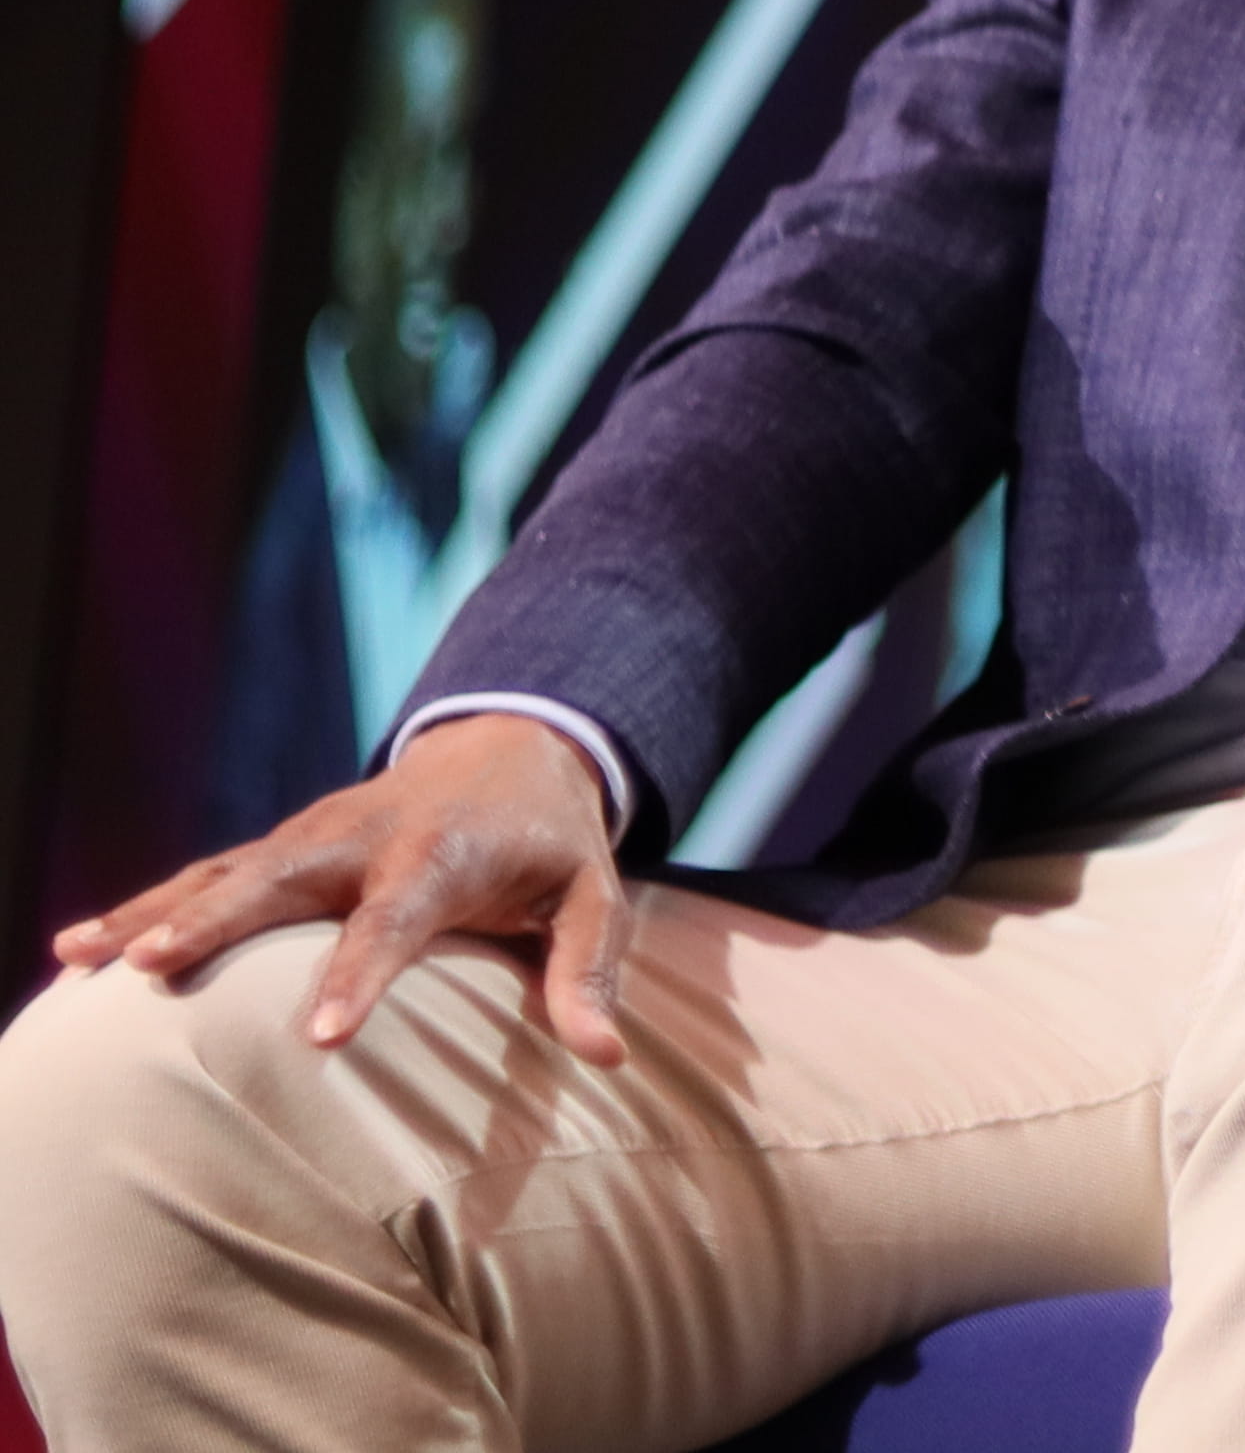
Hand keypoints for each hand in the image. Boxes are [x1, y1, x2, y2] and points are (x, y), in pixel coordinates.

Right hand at [52, 711, 630, 1060]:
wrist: (514, 746)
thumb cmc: (551, 845)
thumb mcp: (592, 897)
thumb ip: (588, 973)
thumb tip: (606, 1058)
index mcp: (444, 855)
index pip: (396, 919)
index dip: (358, 975)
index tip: (318, 1038)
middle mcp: (364, 839)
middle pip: (281, 882)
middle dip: (216, 922)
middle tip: (152, 967)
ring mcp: (312, 838)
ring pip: (223, 874)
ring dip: (153, 913)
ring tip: (80, 958)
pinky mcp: (280, 848)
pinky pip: (205, 877)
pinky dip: (143, 906)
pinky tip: (77, 950)